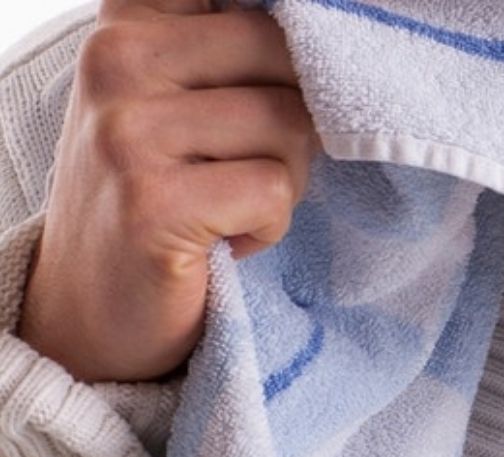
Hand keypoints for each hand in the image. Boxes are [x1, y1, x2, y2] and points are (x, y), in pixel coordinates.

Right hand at [18, 0, 315, 382]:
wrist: (95, 305)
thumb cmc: (159, 192)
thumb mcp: (180, 95)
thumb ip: (231, 44)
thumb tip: (330, 27)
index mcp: (129, 19)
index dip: (287, 30)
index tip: (279, 67)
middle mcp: (116, 58)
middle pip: (283, 50)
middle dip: (298, 117)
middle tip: (251, 163)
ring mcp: (127, 130)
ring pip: (289, 123)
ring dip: (286, 178)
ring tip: (231, 203)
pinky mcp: (152, 202)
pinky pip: (274, 192)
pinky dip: (269, 226)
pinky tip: (225, 239)